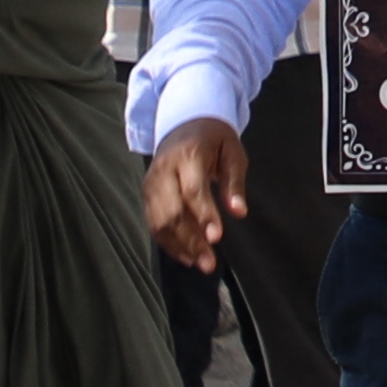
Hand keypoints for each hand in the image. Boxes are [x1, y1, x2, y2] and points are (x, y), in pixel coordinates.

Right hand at [144, 113, 245, 272]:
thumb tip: (239, 212)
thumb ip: (235, 183)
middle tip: (209, 263)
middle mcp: (164, 170)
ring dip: (179, 246)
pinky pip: (153, 223)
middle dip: (190, 239)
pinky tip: (186, 256)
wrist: (183, 123)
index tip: (217, 237)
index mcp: (188, 155)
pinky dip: (168, 242)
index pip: (193, 190)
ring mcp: (151, 183)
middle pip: (172, 210)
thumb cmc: (214, 140)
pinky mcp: (147, 194)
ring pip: (159, 221)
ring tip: (201, 263)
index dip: (204, 215)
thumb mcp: (233, 153)